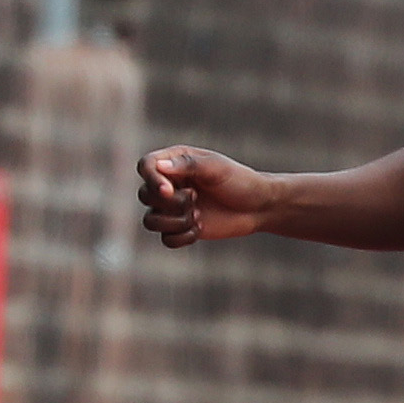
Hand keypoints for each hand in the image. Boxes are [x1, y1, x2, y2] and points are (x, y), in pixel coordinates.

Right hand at [136, 145, 275, 247]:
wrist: (259, 207)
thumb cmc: (239, 181)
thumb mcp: (216, 168)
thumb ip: (188, 165)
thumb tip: (159, 166)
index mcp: (174, 163)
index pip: (146, 167)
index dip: (151, 180)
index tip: (169, 191)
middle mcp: (169, 184)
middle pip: (145, 196)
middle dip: (171, 202)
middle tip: (196, 198)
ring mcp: (173, 208)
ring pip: (150, 221)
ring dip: (175, 222)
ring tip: (198, 215)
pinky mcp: (181, 228)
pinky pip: (166, 239)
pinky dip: (182, 237)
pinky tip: (201, 227)